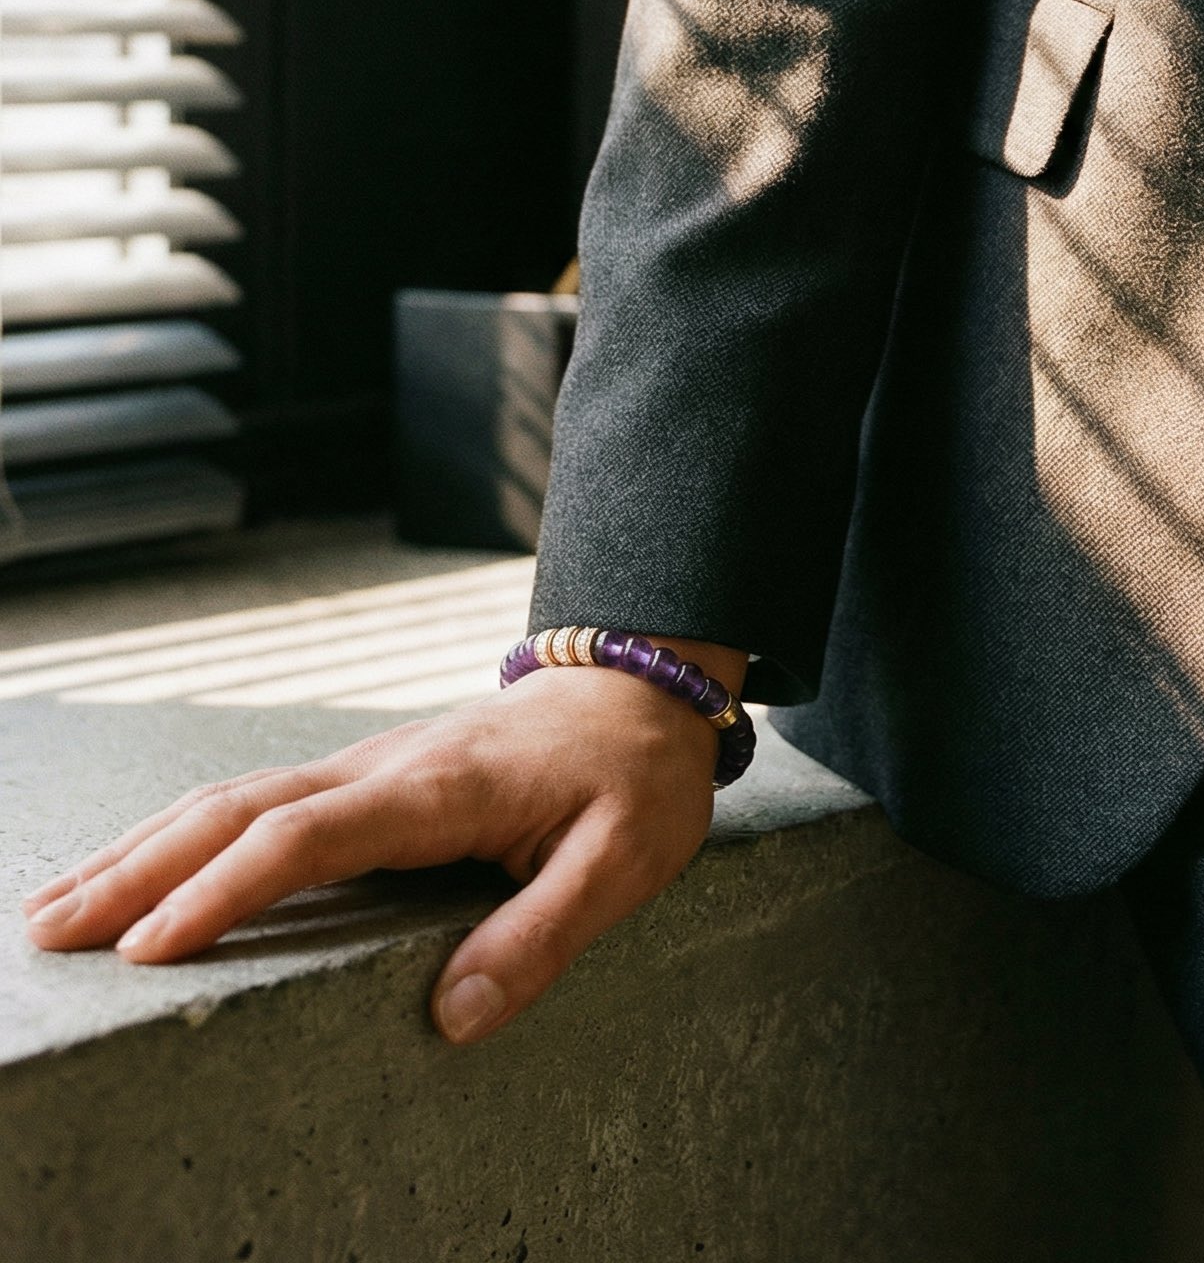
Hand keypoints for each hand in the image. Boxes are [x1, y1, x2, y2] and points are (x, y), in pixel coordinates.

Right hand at [17, 641, 746, 1043]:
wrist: (646, 683)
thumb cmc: (637, 775)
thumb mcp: (623, 860)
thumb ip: (542, 934)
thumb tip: (453, 1018)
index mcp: (442, 789)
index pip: (308, 836)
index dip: (225, 891)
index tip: (149, 949)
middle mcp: (389, 767)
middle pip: (240, 811)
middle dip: (139, 870)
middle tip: (49, 933)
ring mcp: (374, 763)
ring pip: (236, 798)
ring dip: (144, 848)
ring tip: (57, 908)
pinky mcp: (375, 773)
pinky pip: (263, 800)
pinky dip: (187, 833)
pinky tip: (148, 866)